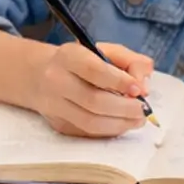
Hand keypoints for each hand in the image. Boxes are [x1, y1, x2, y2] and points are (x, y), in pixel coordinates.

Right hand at [35, 42, 154, 137]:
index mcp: (68, 56)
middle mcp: (56, 80)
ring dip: (120, 124)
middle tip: (143, 110)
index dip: (120, 81)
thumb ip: (131, 62)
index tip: (139, 89)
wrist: (40, 76)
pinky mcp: (58, 124)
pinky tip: (122, 124)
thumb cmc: (81, 62)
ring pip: (90, 122)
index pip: (94, 70)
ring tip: (138, 120)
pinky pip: (88, 133)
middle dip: (125, 108)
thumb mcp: (106, 51)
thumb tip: (144, 87)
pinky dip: (110, 131)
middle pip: (93, 100)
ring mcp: (54, 106)